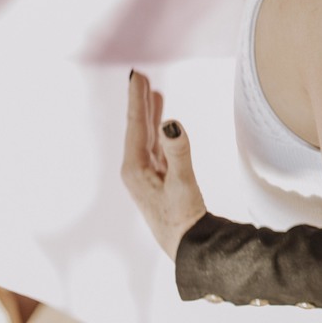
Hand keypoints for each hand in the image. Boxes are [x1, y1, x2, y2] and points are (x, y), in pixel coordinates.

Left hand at [121, 71, 207, 259]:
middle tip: (140, 77)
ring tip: (152, 93)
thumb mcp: (182, 183)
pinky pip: (156, 146)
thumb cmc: (182, 218)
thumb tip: (172, 122)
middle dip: (140, 102)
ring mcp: (148, 175)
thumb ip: (178, 151)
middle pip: (138, 128)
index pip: (137, 125)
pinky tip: (163, 125)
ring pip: (147, 136)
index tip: (137, 76)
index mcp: (135, 168)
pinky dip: (158, 130)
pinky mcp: (159, 180)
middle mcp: (137, 169)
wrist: (186, 246)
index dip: (138, 99)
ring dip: (150, 114)